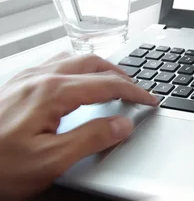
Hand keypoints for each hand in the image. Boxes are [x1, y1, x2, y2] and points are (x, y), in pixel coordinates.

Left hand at [0, 53, 157, 197]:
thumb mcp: (49, 162)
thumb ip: (91, 139)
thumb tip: (123, 124)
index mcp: (52, 93)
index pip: (106, 84)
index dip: (135, 92)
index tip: (151, 100)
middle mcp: (39, 78)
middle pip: (92, 62)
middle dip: (121, 74)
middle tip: (137, 89)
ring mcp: (25, 78)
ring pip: (73, 58)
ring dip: (99, 67)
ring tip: (113, 81)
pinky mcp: (15, 85)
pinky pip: (55, 63)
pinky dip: (78, 67)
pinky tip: (77, 80)